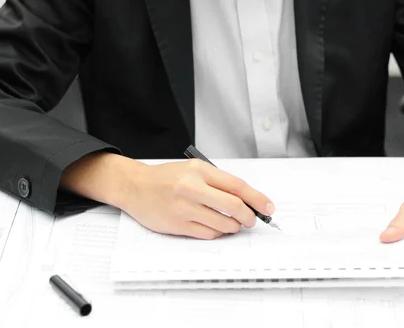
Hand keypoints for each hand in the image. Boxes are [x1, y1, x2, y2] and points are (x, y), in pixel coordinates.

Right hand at [61, 152, 274, 239]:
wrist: (135, 186)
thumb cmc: (166, 178)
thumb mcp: (193, 170)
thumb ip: (217, 182)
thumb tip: (245, 200)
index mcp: (200, 171)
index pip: (237, 186)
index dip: (257, 198)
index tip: (268, 207)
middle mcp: (192, 188)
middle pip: (233, 206)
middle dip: (248, 216)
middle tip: (252, 220)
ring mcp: (184, 208)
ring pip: (222, 223)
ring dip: (234, 227)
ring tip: (233, 224)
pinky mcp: (177, 225)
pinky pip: (207, 234)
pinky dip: (217, 233)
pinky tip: (216, 228)